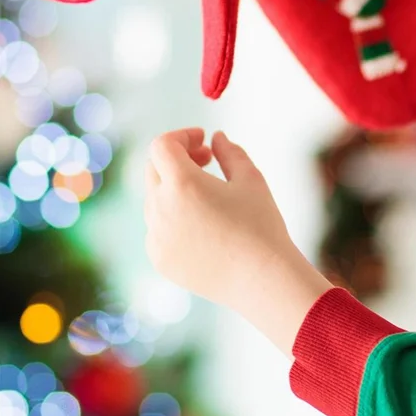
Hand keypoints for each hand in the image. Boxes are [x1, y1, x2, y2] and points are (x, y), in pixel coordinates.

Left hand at [144, 128, 303, 310]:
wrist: (261, 279)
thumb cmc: (261, 225)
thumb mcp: (251, 179)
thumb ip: (230, 152)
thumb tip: (216, 138)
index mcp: (182, 184)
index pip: (162, 146)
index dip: (182, 136)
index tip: (203, 140)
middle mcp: (159, 209)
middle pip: (154, 170)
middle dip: (178, 159)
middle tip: (208, 160)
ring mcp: (155, 237)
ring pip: (155, 200)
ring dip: (176, 188)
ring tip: (211, 196)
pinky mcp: (159, 259)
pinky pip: (158, 228)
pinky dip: (174, 218)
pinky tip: (206, 227)